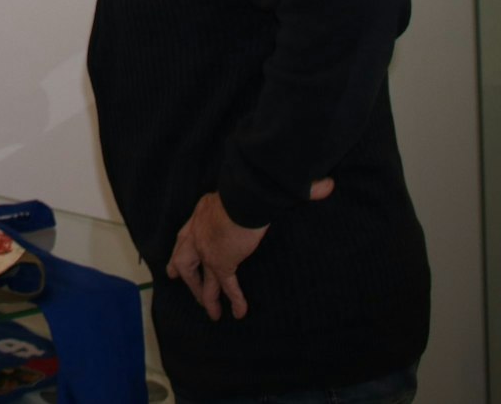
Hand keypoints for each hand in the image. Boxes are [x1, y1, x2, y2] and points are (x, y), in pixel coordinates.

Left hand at [166, 178, 332, 320]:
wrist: (244, 195)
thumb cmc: (249, 186)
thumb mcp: (251, 190)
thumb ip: (276, 192)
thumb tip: (324, 186)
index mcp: (202, 213)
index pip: (186, 233)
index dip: (182, 246)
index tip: (176, 256)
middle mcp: (198, 232)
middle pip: (183, 258)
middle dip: (184, 274)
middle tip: (178, 282)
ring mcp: (208, 250)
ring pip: (201, 279)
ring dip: (206, 297)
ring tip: (212, 313)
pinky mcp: (222, 262)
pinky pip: (226, 286)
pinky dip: (234, 300)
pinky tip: (239, 314)